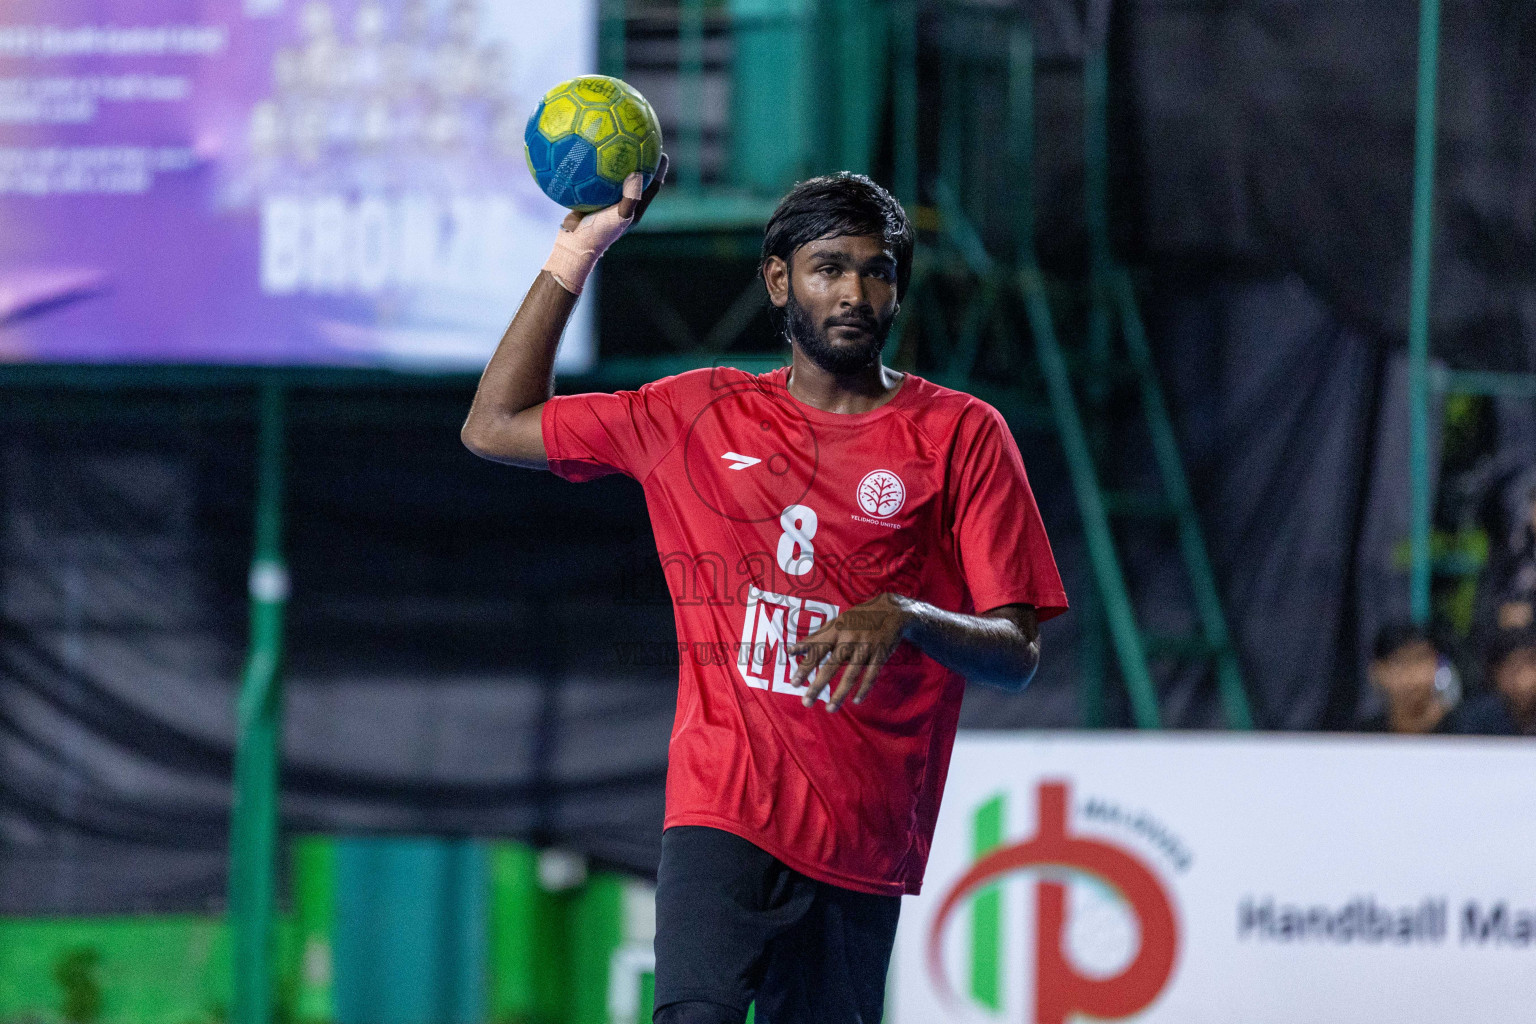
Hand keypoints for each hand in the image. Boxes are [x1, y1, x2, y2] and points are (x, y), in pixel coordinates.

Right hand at [543, 152, 668, 294]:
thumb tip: (638, 173)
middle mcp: (621, 205)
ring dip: (613, 161)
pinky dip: (590, 167)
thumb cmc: (598, 234)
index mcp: (633, 209)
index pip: (651, 186)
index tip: (662, 153)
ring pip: (612, 177)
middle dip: (638, 160)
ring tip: (611, 140)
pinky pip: (592, 180)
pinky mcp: (589, 200)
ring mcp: (605, 203)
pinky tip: (583, 152)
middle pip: (634, 178)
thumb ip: (630, 197)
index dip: (658, 170)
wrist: (572, 246)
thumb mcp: (619, 217)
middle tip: (640, 140)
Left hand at [787, 592, 913, 711]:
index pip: (816, 651)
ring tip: (830, 708)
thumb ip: (816, 638)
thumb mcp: (836, 623)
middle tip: (806, 702)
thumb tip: (791, 650)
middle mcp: (849, 639)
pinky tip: (856, 701)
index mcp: (835, 631)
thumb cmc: (858, 618)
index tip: (794, 683)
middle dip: (818, 685)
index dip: (804, 667)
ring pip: (851, 674)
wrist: (891, 609)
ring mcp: (866, 647)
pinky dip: (864, 689)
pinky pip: (871, 675)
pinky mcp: (880, 654)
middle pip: (831, 666)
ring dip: (840, 693)